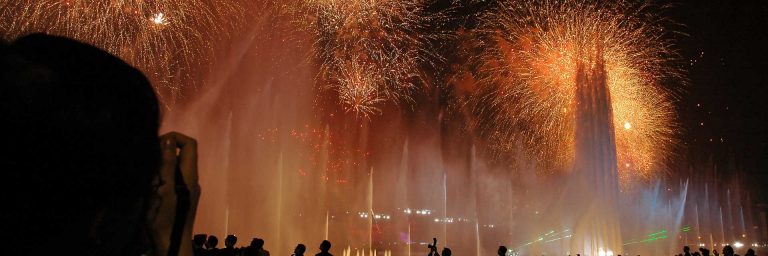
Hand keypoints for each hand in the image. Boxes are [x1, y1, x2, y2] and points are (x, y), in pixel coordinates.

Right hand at [147, 132, 199, 255]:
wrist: (170, 244)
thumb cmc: (166, 218)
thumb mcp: (163, 189)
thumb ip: (166, 164)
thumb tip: (168, 140)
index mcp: (190, 174)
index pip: (190, 144)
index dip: (174, 138)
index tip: (156, 146)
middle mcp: (190, 178)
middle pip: (179, 154)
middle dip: (160, 158)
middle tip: (150, 173)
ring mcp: (185, 187)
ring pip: (170, 167)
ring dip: (157, 171)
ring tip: (149, 187)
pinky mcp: (178, 195)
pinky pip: (168, 180)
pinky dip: (157, 181)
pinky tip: (150, 194)